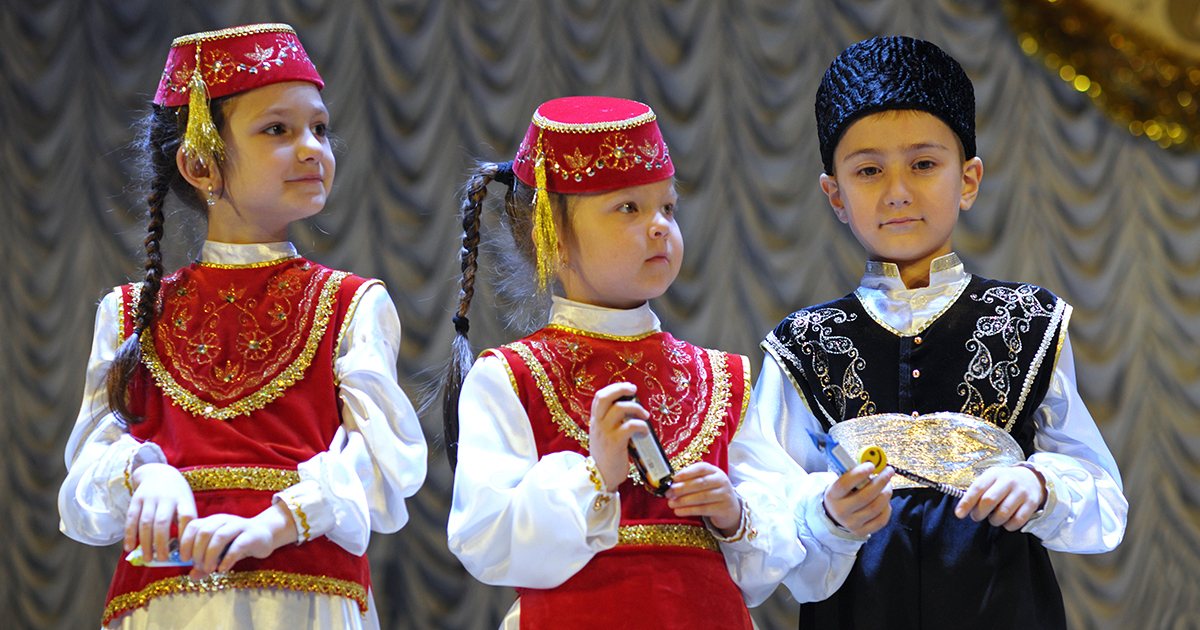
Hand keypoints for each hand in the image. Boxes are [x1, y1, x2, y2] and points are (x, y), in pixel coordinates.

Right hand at [124, 463, 196, 560]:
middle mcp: (167, 497)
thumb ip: (185, 522)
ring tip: (147, 559)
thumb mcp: (186, 502)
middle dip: (161, 543)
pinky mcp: (136, 499)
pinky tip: (129, 548)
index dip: (186, 536)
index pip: (187, 517)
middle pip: (162, 522)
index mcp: (183, 499)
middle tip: (162, 560)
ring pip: (146, 523)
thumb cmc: (176, 494)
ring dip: (145, 543)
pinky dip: (129, 535)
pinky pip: (131, 519)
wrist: (158, 472)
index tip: (185, 555)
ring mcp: (150, 498)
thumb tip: (184, 550)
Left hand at [178, 501, 297, 578]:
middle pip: (204, 532)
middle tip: (198, 566)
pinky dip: (227, 559)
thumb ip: (204, 563)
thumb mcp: (219, 553)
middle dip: (197, 552)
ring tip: (209, 569)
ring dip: (210, 556)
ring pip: (219, 537)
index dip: (185, 542)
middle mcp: (224, 520)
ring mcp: (239, 525)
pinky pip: (237, 546)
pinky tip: (222, 570)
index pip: (193, 526)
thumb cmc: (237, 543)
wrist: (266, 534)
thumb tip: (191, 576)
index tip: (183, 559)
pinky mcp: (252, 535)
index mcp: (212, 521)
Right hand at [587, 382, 648, 491]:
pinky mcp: (615, 442)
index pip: (599, 397)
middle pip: (605, 397)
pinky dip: (641, 425)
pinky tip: (645, 431)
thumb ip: (611, 423)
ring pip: (620, 408)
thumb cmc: (607, 457)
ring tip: (645, 415)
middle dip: (621, 389)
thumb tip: (630, 410)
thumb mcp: (603, 436)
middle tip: (634, 390)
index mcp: (595, 421)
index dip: (614, 388)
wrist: (601, 478)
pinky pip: (630, 426)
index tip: (627, 388)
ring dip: (636, 408)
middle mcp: (598, 424)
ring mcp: (605, 432)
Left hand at [665, 463, 741, 534]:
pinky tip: (678, 512)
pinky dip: (689, 510)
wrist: (730, 509)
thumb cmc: (711, 493)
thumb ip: (690, 481)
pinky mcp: (723, 508)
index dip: (687, 472)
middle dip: (682, 488)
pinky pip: (703, 509)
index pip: (701, 468)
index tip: (674, 478)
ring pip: (701, 497)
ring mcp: (724, 494)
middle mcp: (721, 480)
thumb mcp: (705, 483)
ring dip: (683, 500)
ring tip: (671, 503)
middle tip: (668, 493)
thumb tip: (670, 485)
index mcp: (714, 471)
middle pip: (700, 483)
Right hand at [823, 463, 893, 536]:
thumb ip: (852, 471)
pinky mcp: (862, 531)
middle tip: (888, 471)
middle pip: (865, 496)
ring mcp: (852, 523)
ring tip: (888, 484)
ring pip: (876, 507)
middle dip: (880, 481)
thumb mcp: (840, 480)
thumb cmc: (841, 494)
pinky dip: (887, 508)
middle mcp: (841, 511)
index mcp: (833, 495)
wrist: (834, 515)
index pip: (845, 483)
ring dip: (886, 493)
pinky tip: (884, 500)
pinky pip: (881, 520)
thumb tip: (869, 459)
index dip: (860, 473)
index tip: (871, 465)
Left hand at [954, 464, 1045, 530]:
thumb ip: (977, 491)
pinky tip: (1005, 522)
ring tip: (992, 518)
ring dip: (994, 521)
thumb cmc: (1003, 482)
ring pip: (1003, 513)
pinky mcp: (1032, 503)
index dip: (966, 502)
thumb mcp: (990, 479)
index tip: (959, 514)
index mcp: (994, 474)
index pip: (977, 487)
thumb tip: (962, 509)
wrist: (1032, 478)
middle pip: (989, 500)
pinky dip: (1008, 526)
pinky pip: (1018, 521)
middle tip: (976, 517)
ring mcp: (1021, 492)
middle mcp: (1008, 481)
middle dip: (979, 513)